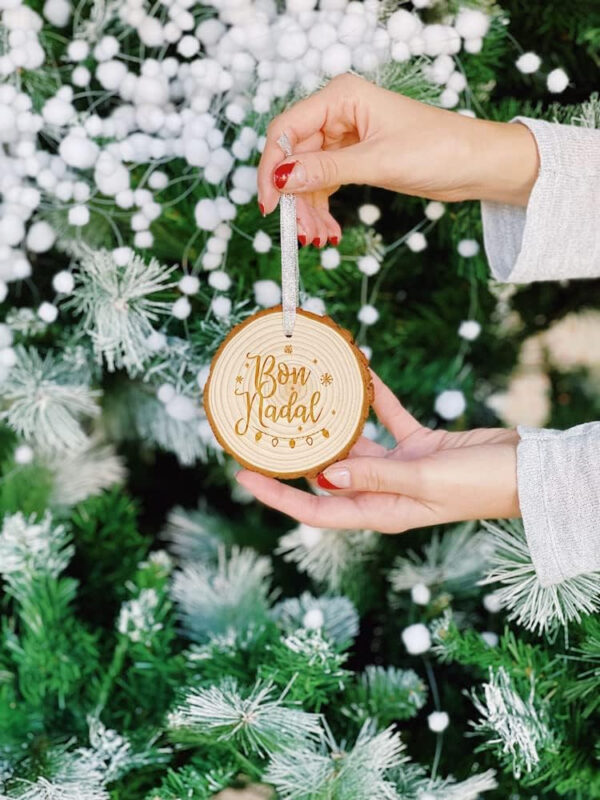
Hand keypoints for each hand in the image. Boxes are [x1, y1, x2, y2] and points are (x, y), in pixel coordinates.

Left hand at [235, 372, 520, 532]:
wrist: (527, 470)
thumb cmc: (479, 486)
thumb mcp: (424, 483)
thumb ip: (375, 478)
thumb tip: (326, 476)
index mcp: (380, 512)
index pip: (316, 511)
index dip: (278, 498)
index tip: (245, 476)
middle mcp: (384, 492)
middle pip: (328, 476)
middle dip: (298, 457)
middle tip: (266, 430)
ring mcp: (402, 469)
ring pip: (356, 445)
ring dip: (334, 422)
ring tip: (305, 396)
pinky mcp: (420, 445)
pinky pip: (389, 419)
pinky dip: (375, 399)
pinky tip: (360, 373)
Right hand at [257, 73, 538, 245]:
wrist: (475, 164)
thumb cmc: (439, 150)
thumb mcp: (377, 162)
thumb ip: (326, 169)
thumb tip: (282, 178)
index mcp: (341, 97)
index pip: (286, 129)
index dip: (272, 168)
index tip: (269, 205)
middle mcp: (338, 112)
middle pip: (293, 156)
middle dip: (294, 198)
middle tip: (300, 234)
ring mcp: (344, 136)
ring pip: (306, 175)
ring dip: (308, 210)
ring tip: (320, 238)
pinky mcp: (353, 157)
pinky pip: (323, 183)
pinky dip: (322, 208)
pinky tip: (328, 231)